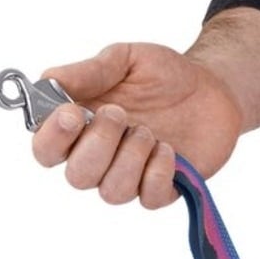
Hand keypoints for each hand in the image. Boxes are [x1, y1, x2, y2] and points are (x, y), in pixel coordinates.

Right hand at [31, 41, 243, 208]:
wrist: (214, 87)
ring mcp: (131, 175)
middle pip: (77, 177)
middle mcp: (100, 157)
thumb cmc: (163, 75)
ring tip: (149, 131)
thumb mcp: (125, 60)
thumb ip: (89, 71)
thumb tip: (48, 79)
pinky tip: (168, 149)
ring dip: (129, 159)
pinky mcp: (163, 188)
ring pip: (111, 192)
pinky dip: (156, 173)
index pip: (46, 149)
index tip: (71, 113)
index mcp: (80, 127)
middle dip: (98, 145)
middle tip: (119, 114)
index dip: (52, 138)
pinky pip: (148, 198)